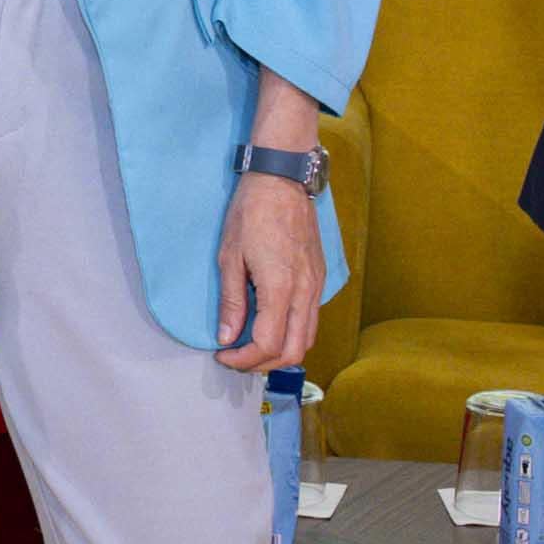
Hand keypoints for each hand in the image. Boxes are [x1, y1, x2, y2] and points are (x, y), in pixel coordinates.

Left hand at [213, 168, 321, 371]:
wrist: (283, 179)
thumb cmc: (253, 211)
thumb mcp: (230, 257)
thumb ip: (231, 301)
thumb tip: (227, 336)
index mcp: (281, 288)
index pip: (268, 345)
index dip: (244, 360)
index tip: (223, 356)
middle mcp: (305, 291)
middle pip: (294, 351)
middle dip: (263, 364)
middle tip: (238, 359)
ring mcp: (317, 285)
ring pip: (308, 338)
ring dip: (281, 352)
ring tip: (252, 346)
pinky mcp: (320, 277)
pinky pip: (312, 318)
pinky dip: (293, 332)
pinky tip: (271, 324)